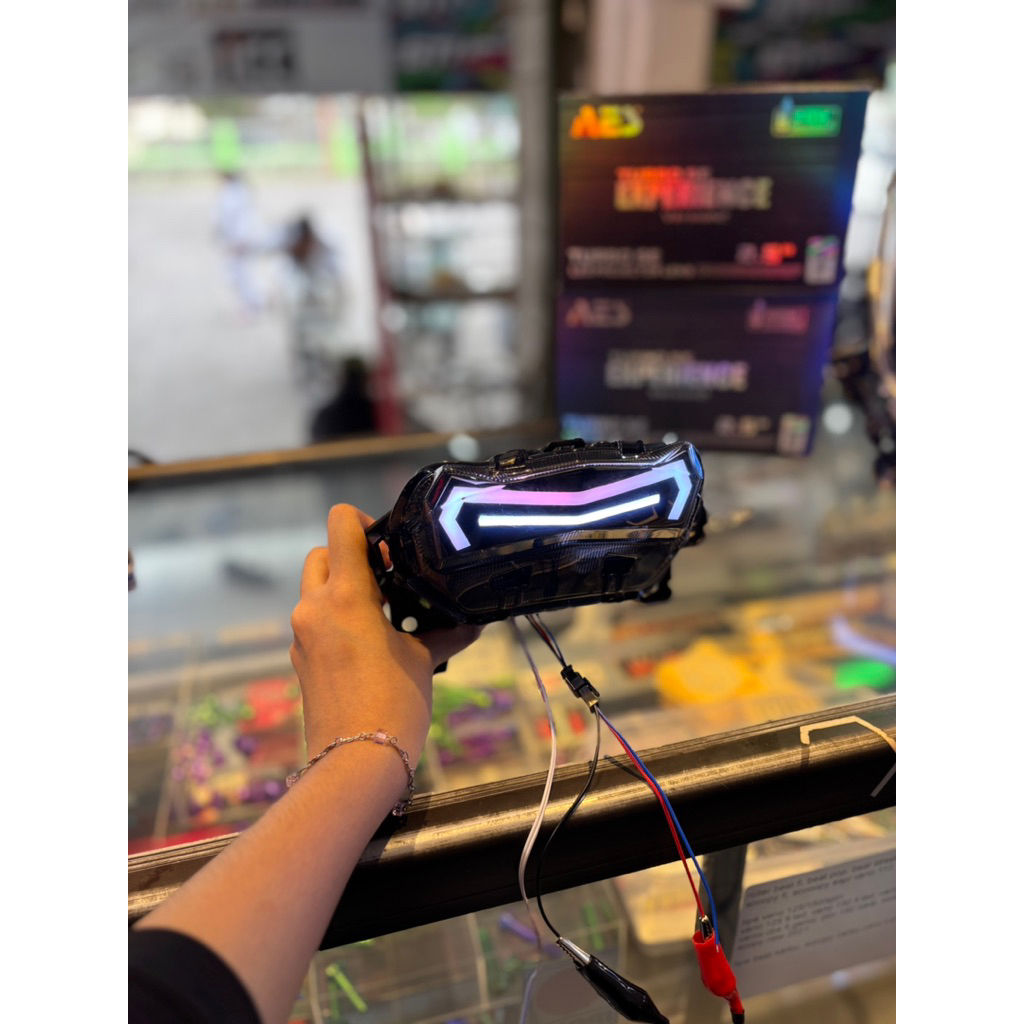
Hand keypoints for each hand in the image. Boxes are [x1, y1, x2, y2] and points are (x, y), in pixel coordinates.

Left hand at [289, 504, 479, 769]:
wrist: (355, 763)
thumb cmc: (393, 704)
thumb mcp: (424, 660)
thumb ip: (445, 631)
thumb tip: (475, 621)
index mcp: (345, 595)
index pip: (340, 525)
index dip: (364, 521)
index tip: (390, 543)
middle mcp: (314, 608)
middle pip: (322, 554)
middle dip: (351, 557)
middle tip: (389, 579)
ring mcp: (302, 636)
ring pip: (316, 590)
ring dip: (345, 590)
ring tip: (386, 615)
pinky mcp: (302, 660)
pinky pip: (317, 623)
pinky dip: (338, 620)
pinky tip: (372, 645)